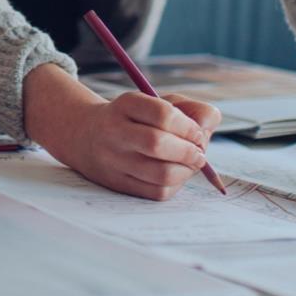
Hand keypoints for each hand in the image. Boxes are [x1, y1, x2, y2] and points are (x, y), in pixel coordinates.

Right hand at [23, 64, 220, 200]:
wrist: (86, 136)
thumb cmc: (135, 118)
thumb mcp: (157, 102)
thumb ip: (190, 109)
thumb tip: (209, 125)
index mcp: (126, 104)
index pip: (162, 114)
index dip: (188, 126)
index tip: (199, 132)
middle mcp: (115, 131)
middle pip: (157, 144)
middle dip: (188, 150)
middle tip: (200, 152)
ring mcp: (113, 160)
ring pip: (158, 174)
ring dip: (185, 171)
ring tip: (192, 163)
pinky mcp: (117, 185)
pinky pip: (154, 193)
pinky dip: (175, 186)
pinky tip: (177, 174)